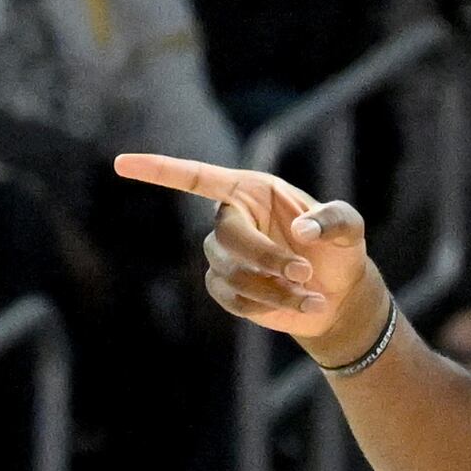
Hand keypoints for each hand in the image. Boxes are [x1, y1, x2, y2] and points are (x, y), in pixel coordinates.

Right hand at [123, 152, 388, 363]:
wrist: (338, 296)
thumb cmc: (340, 251)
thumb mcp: (350, 228)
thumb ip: (334, 220)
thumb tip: (302, 231)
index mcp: (251, 190)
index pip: (198, 177)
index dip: (159, 171)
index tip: (121, 164)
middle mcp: (231, 218)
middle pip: (225, 236)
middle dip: (263, 257)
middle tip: (305, 273)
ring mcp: (224, 255)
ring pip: (229, 272)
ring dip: (272, 288)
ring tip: (314, 297)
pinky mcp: (226, 288)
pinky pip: (232, 298)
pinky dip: (268, 306)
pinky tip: (301, 306)